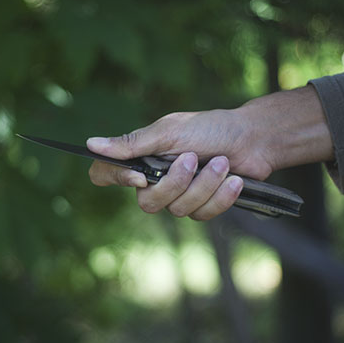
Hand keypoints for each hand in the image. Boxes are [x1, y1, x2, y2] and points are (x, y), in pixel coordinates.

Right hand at [87, 85, 333, 219]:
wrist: (253, 139)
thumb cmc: (210, 128)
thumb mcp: (169, 131)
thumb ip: (133, 143)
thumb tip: (91, 144)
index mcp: (142, 157)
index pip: (105, 174)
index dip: (115, 180)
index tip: (141, 175)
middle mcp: (155, 179)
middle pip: (148, 202)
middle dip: (176, 183)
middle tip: (195, 158)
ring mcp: (179, 195)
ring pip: (179, 210)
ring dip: (205, 184)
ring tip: (223, 162)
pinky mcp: (203, 206)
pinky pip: (203, 214)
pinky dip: (221, 195)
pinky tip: (234, 180)